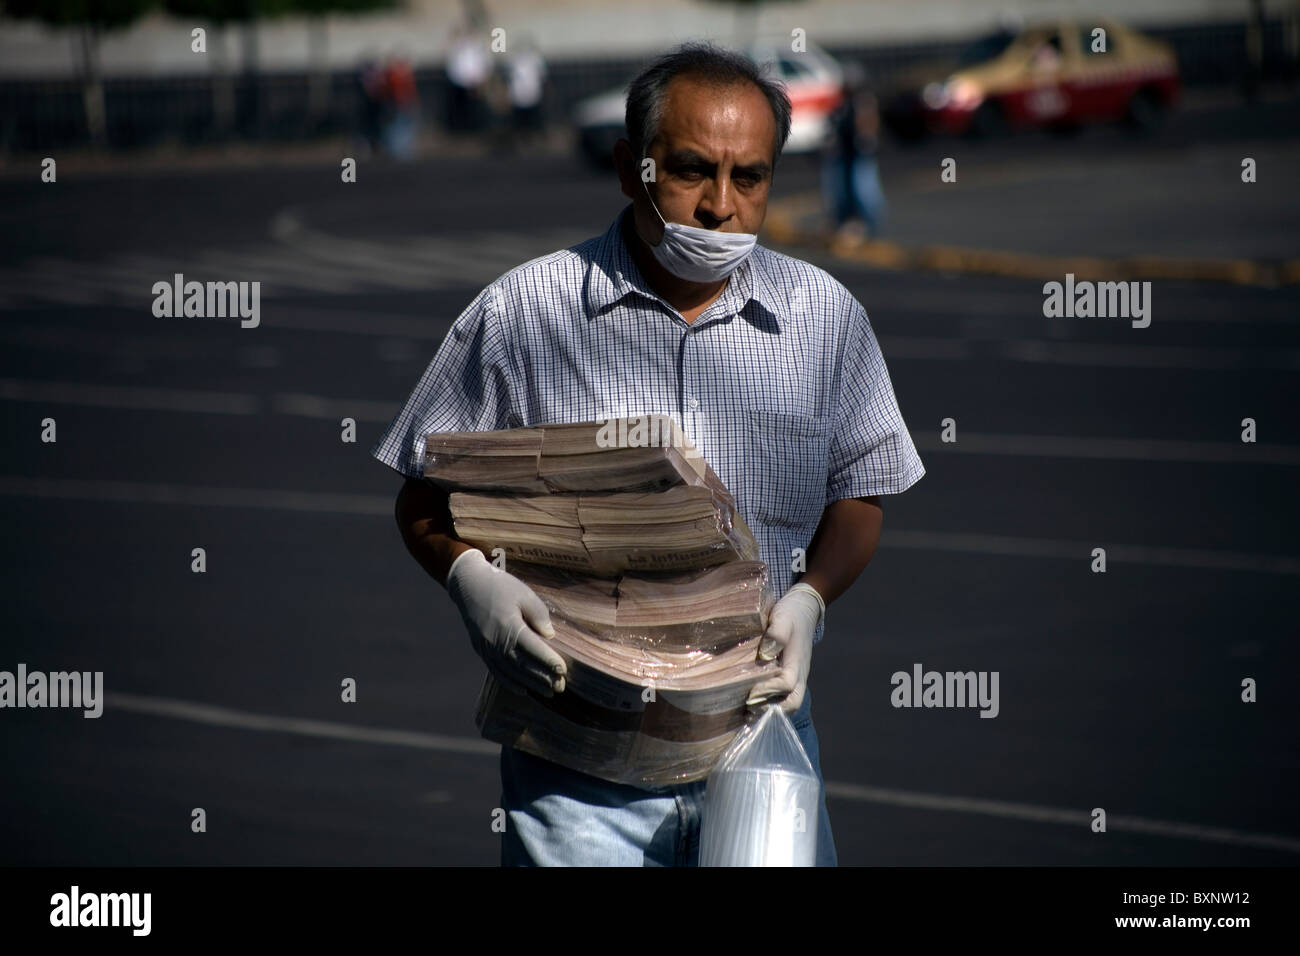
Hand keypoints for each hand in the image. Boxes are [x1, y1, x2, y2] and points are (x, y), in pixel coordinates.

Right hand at [445, 548, 566, 697]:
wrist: (468, 585)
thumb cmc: (500, 586)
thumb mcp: (524, 593)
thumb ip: (538, 615)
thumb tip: (549, 635)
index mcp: (507, 625)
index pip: (531, 648)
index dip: (547, 660)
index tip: (563, 670)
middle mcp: (495, 640)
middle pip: (521, 664)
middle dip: (542, 677)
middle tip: (560, 686)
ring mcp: (486, 648)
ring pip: (510, 671)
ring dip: (529, 684)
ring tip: (548, 692)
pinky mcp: (481, 650)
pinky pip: (496, 671)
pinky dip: (510, 683)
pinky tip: (523, 690)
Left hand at [745, 583, 823, 714]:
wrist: (803, 609)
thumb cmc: (791, 614)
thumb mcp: (783, 618)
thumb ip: (776, 634)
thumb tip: (765, 655)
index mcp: (797, 662)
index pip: (787, 684)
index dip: (769, 690)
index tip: (749, 693)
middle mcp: (798, 675)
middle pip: (793, 703)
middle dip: (772, 712)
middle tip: (749, 712)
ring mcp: (795, 677)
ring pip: (788, 703)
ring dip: (769, 711)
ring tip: (746, 713)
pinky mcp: (787, 677)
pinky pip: (782, 697)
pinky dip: (768, 705)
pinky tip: (748, 706)